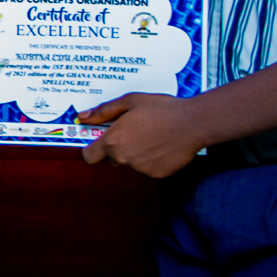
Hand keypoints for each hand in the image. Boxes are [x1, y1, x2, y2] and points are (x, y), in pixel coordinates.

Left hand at [78, 92, 207, 178]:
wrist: (193, 123)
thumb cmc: (161, 109)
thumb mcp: (129, 102)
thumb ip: (103, 111)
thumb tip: (83, 117)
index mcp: (113, 141)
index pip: (89, 156)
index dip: (92, 149)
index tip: (98, 142)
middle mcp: (124, 158)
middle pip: (112, 158)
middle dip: (118, 147)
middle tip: (133, 131)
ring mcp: (141, 168)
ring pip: (131, 162)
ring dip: (136, 152)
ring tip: (152, 134)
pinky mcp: (157, 174)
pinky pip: (148, 167)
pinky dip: (152, 159)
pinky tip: (163, 144)